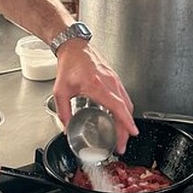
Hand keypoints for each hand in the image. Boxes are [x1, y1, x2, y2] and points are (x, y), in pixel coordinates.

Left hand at [52, 40, 138, 154]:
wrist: (75, 47)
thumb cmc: (70, 64)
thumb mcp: (60, 90)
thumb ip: (63, 111)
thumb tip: (66, 127)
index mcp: (96, 85)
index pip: (117, 105)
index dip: (126, 121)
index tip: (132, 132)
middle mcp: (109, 82)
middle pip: (124, 109)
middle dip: (126, 129)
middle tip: (121, 145)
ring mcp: (114, 80)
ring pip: (127, 103)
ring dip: (126, 120)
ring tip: (121, 136)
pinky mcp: (115, 79)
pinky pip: (124, 96)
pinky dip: (125, 110)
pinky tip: (120, 118)